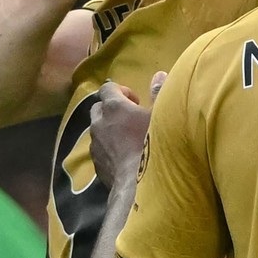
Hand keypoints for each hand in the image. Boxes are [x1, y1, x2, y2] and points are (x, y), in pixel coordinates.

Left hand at [89, 74, 163, 190]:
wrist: (141, 183)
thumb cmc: (155, 143)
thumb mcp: (162, 114)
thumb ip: (159, 92)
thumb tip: (158, 74)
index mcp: (114, 106)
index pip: (107, 88)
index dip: (120, 91)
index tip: (135, 101)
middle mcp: (99, 122)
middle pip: (98, 107)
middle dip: (111, 109)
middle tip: (129, 117)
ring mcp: (95, 144)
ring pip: (97, 130)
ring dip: (108, 129)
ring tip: (126, 138)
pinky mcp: (96, 164)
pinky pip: (100, 149)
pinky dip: (108, 147)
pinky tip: (124, 156)